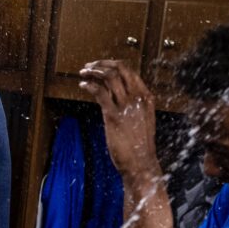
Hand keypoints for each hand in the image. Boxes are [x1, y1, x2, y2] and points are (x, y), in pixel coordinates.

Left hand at [79, 60, 160, 179]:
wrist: (141, 164)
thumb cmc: (139, 146)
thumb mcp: (140, 120)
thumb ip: (130, 106)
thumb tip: (114, 95)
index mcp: (146, 97)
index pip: (130, 71)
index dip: (113, 65)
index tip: (101, 66)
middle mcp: (137, 98)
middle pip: (120, 69)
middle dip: (102, 63)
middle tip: (89, 66)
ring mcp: (126, 106)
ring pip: (109, 77)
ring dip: (93, 71)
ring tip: (83, 73)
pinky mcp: (113, 116)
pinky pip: (100, 93)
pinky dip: (89, 85)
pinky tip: (82, 86)